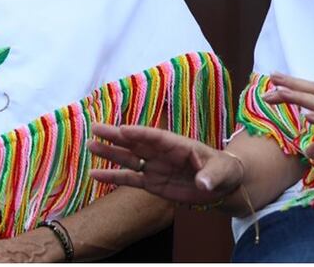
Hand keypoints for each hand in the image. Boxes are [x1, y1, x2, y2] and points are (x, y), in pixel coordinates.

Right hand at [89, 124, 243, 205]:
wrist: (221, 185)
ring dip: (110, 153)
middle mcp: (163, 154)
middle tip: (96, 128)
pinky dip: (113, 176)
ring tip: (90, 145)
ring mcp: (155, 168)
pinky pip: (130, 179)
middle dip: (117, 136)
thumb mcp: (222, 172)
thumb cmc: (223, 171)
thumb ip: (211, 176)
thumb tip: (204, 184)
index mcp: (179, 145)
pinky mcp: (152, 183)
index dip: (140, 134)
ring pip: (129, 159)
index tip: (123, 129)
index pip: (157, 137)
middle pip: (136, 143)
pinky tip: (95, 173)